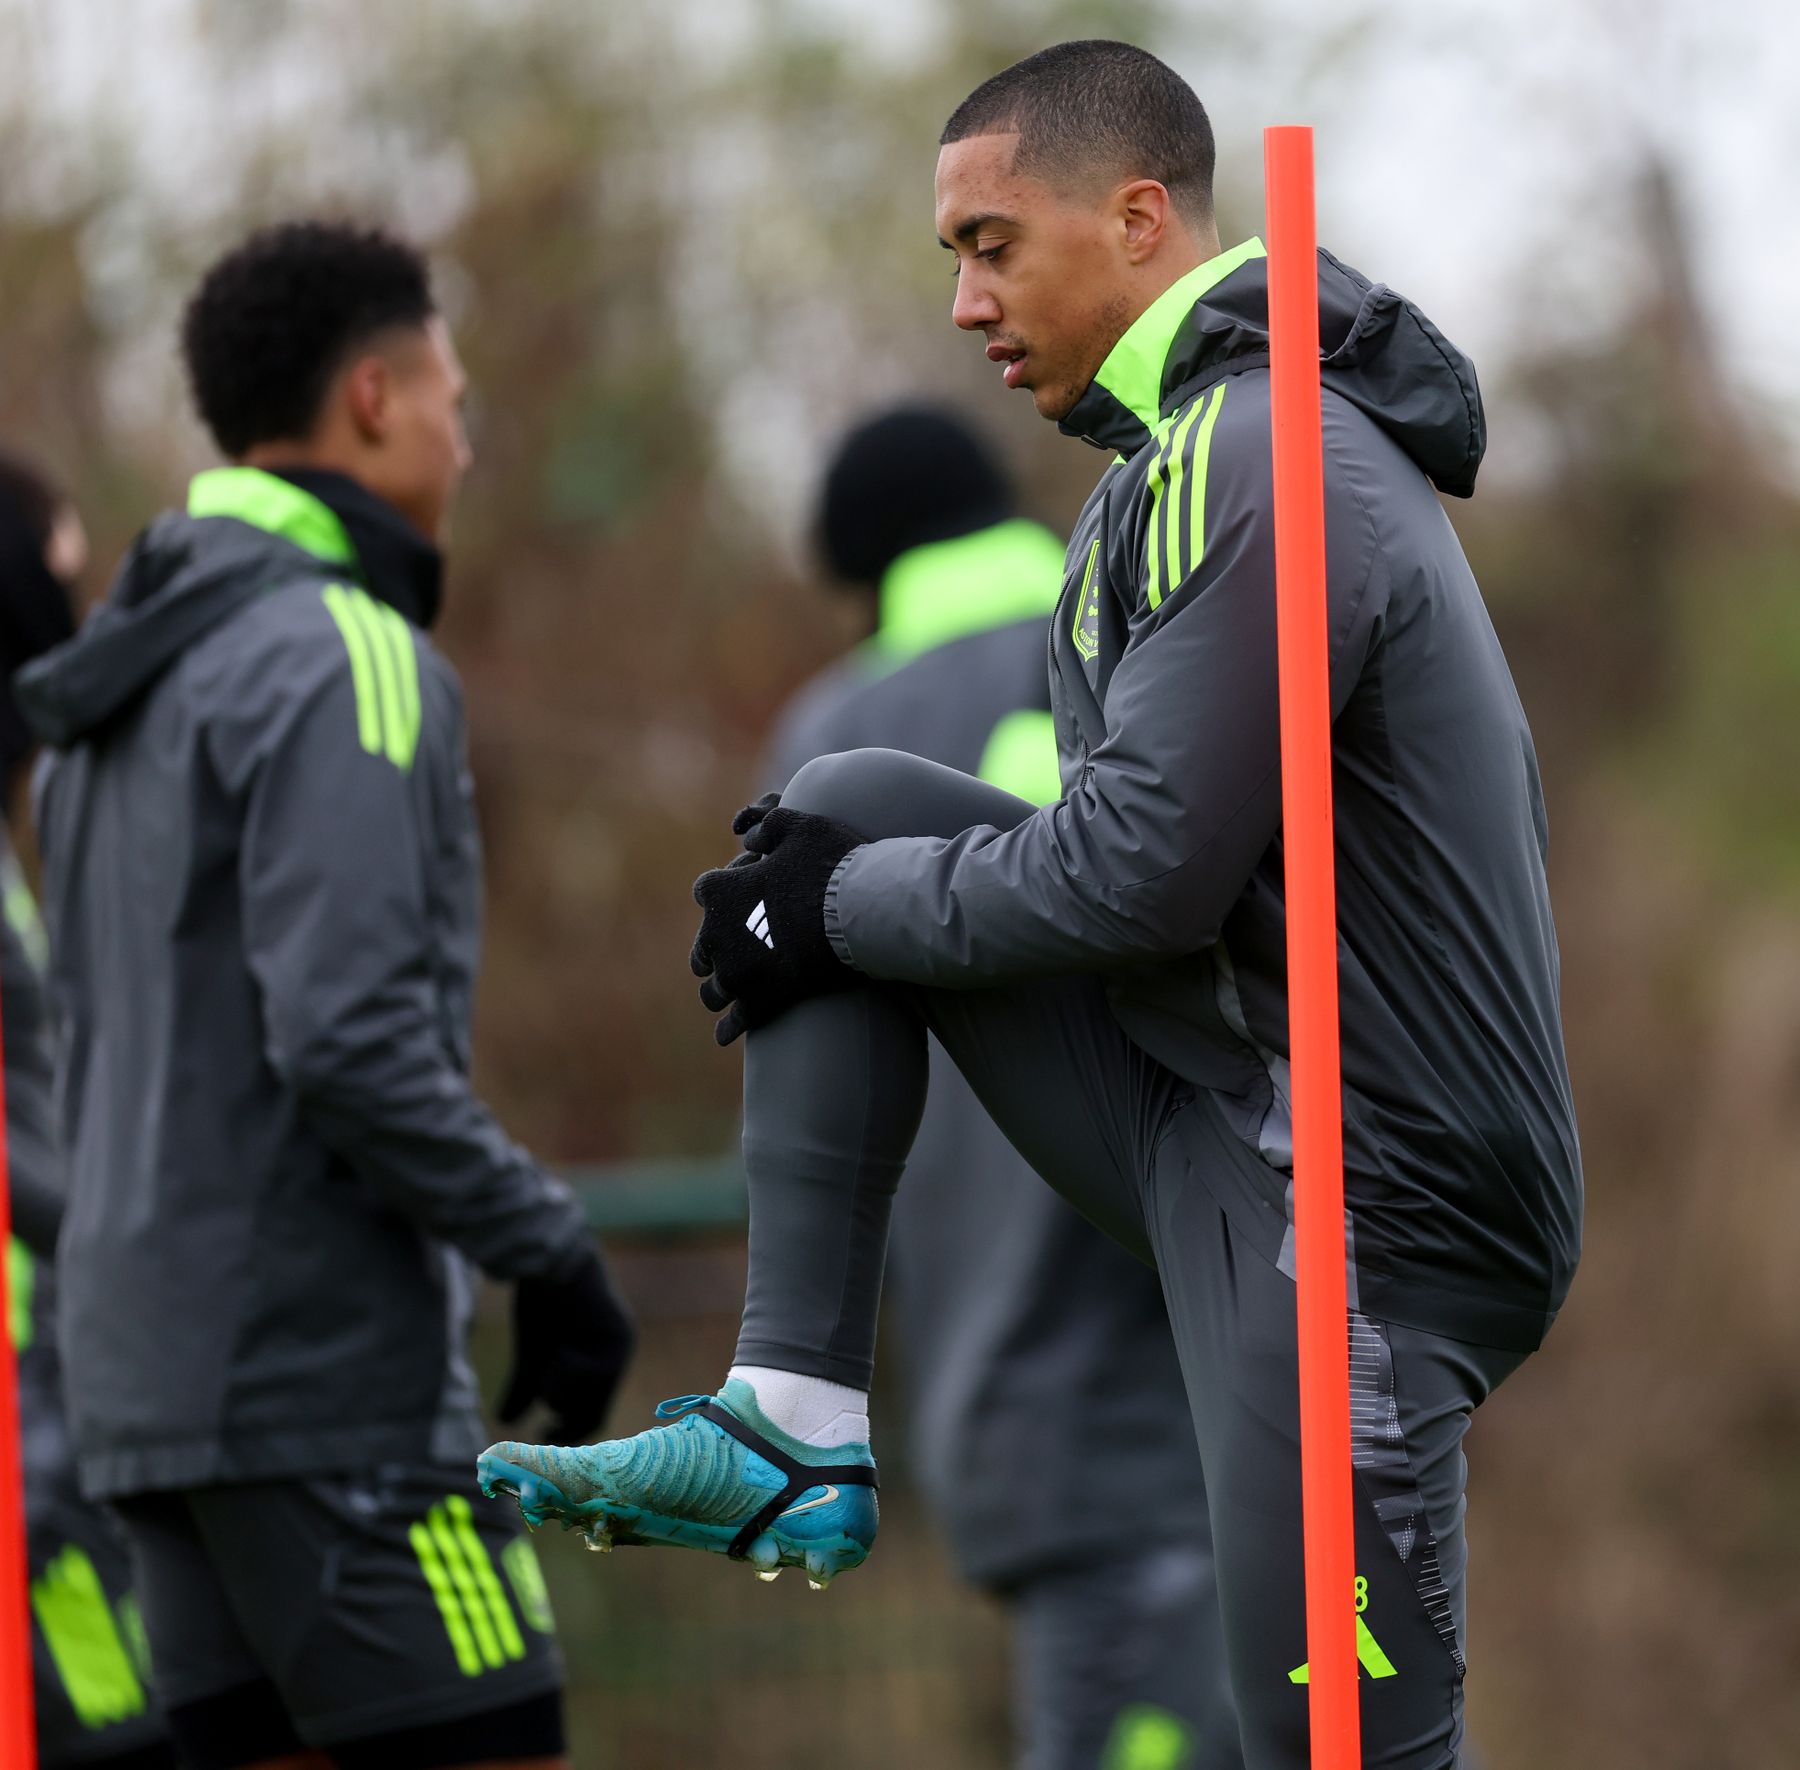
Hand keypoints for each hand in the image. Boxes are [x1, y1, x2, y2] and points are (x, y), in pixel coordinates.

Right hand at [497, 1246, 634, 1442]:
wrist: (547, 1262)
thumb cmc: (540, 1301)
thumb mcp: (531, 1354)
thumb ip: (524, 1387)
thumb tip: (505, 1421)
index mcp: (598, 1363)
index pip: (591, 1415)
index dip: (566, 1431)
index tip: (542, 1435)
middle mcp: (617, 1358)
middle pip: (591, 1413)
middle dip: (559, 1405)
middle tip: (543, 1381)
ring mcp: (622, 1350)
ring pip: (589, 1400)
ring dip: (559, 1389)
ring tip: (551, 1359)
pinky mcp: (620, 1339)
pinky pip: (594, 1377)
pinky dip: (570, 1373)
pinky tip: (562, 1350)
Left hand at [690, 805, 864, 1044]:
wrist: (860, 911)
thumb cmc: (831, 864)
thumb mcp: (799, 826)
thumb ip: (767, 827)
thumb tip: (747, 837)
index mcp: (719, 891)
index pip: (706, 891)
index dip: (724, 893)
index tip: (740, 898)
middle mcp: (717, 934)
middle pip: (702, 948)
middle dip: (712, 950)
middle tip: (732, 952)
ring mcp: (737, 972)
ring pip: (713, 989)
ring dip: (719, 989)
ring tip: (730, 993)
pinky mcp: (761, 1001)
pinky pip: (735, 1022)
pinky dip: (728, 1028)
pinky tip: (724, 1035)